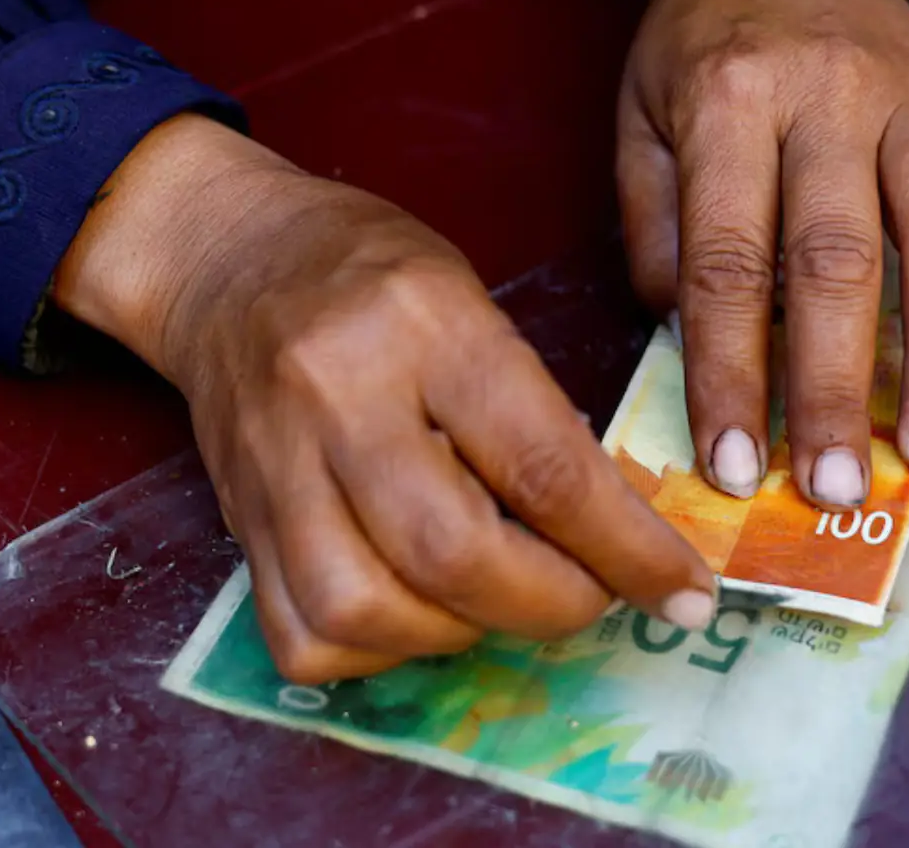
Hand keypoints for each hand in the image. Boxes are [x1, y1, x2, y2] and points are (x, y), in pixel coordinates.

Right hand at [56, 114, 716, 682]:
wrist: (224, 257)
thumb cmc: (368, 270)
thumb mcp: (471, 298)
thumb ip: (530, 410)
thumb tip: (611, 529)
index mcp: (425, 324)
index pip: (542, 464)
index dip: (627, 549)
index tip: (684, 592)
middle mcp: (341, 396)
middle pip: (452, 554)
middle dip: (551, 604)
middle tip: (595, 598)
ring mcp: (276, 466)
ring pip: (367, 608)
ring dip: (462, 632)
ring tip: (498, 597)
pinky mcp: (236, 520)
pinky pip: (302, 634)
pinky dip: (377, 650)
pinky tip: (415, 611)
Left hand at [618, 0, 908, 506]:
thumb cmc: (699, 46)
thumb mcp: (636, 117)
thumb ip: (655, 228)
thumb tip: (692, 341)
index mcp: (729, 99)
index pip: (726, 261)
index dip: (730, 374)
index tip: (736, 469)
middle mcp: (831, 92)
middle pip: (840, 259)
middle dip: (836, 387)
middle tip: (839, 490)